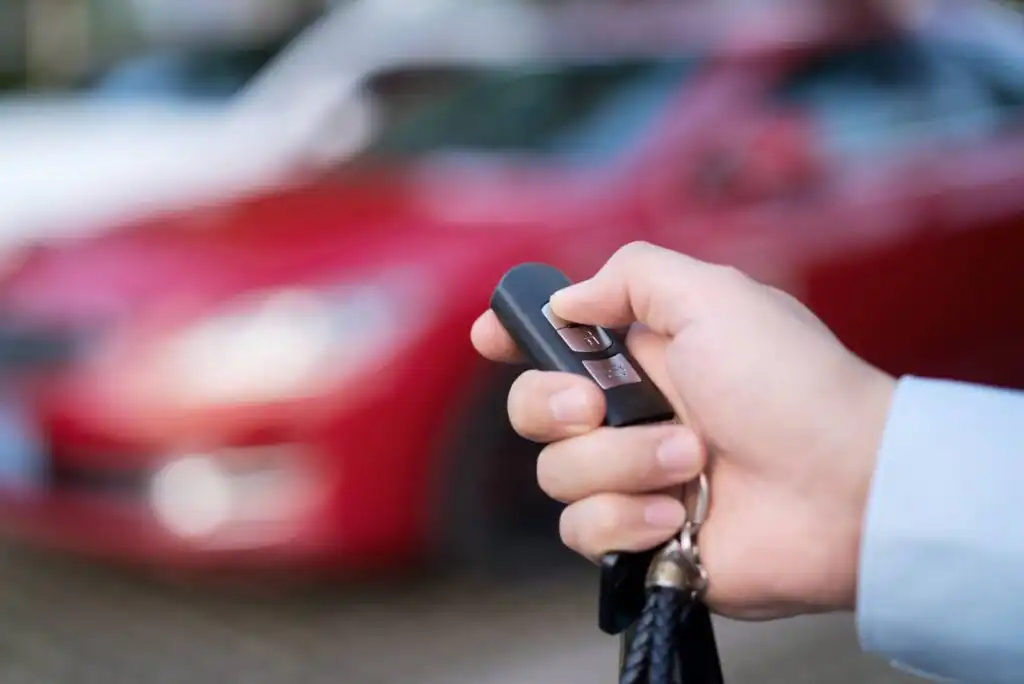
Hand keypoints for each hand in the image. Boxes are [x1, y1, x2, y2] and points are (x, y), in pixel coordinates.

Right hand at [471, 242, 894, 619]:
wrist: (846, 488)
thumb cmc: (791, 384)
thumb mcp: (715, 295)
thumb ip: (632, 276)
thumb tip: (567, 302)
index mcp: (645, 355)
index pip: (557, 341)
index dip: (514, 337)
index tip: (490, 336)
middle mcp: (631, 415)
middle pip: (531, 409)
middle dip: (546, 404)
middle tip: (591, 405)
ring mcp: (634, 478)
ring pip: (556, 473)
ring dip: (619, 463)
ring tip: (689, 461)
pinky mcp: (642, 537)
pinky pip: (584, 530)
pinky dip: (628, 518)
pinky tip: (681, 515)